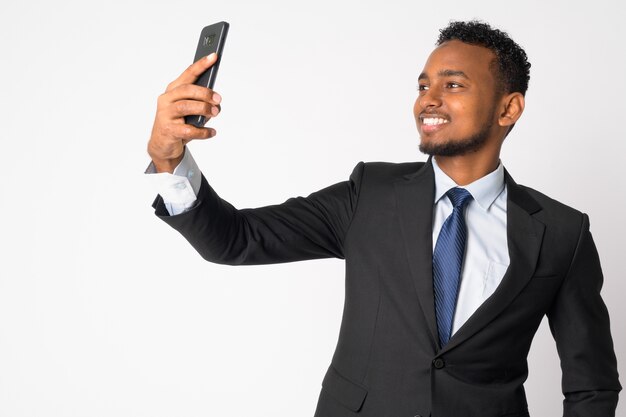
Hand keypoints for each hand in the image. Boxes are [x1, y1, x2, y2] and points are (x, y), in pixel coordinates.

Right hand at [147, 53, 221, 172]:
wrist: (162, 145)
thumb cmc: (178, 123)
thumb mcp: (189, 110)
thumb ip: (200, 103)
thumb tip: (216, 102)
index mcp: (173, 90)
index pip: (188, 74)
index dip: (201, 64)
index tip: (214, 56)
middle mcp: (167, 100)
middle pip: (186, 90)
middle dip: (205, 93)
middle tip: (218, 99)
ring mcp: (166, 115)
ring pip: (186, 106)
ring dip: (204, 109)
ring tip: (215, 113)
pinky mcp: (168, 130)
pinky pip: (188, 130)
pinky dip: (202, 131)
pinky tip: (211, 132)